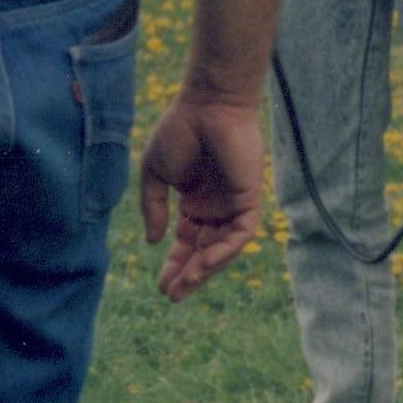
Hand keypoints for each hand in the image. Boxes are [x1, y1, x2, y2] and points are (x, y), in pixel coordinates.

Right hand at [137, 94, 268, 300]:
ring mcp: (233, 205)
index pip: (186, 242)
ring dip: (204, 269)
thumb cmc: (179, 132)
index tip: (161, 286)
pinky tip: (203, 264)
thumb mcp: (155, 175)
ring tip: (184, 286)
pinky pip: (240, 234)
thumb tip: (154, 242)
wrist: (207, 106)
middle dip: (188, 274)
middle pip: (203, 251)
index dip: (174, 264)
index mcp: (194, 203)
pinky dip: (223, 251)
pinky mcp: (249, 199)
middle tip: (172, 296)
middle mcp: (215, 208)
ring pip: (222, 248)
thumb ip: (153, 208)